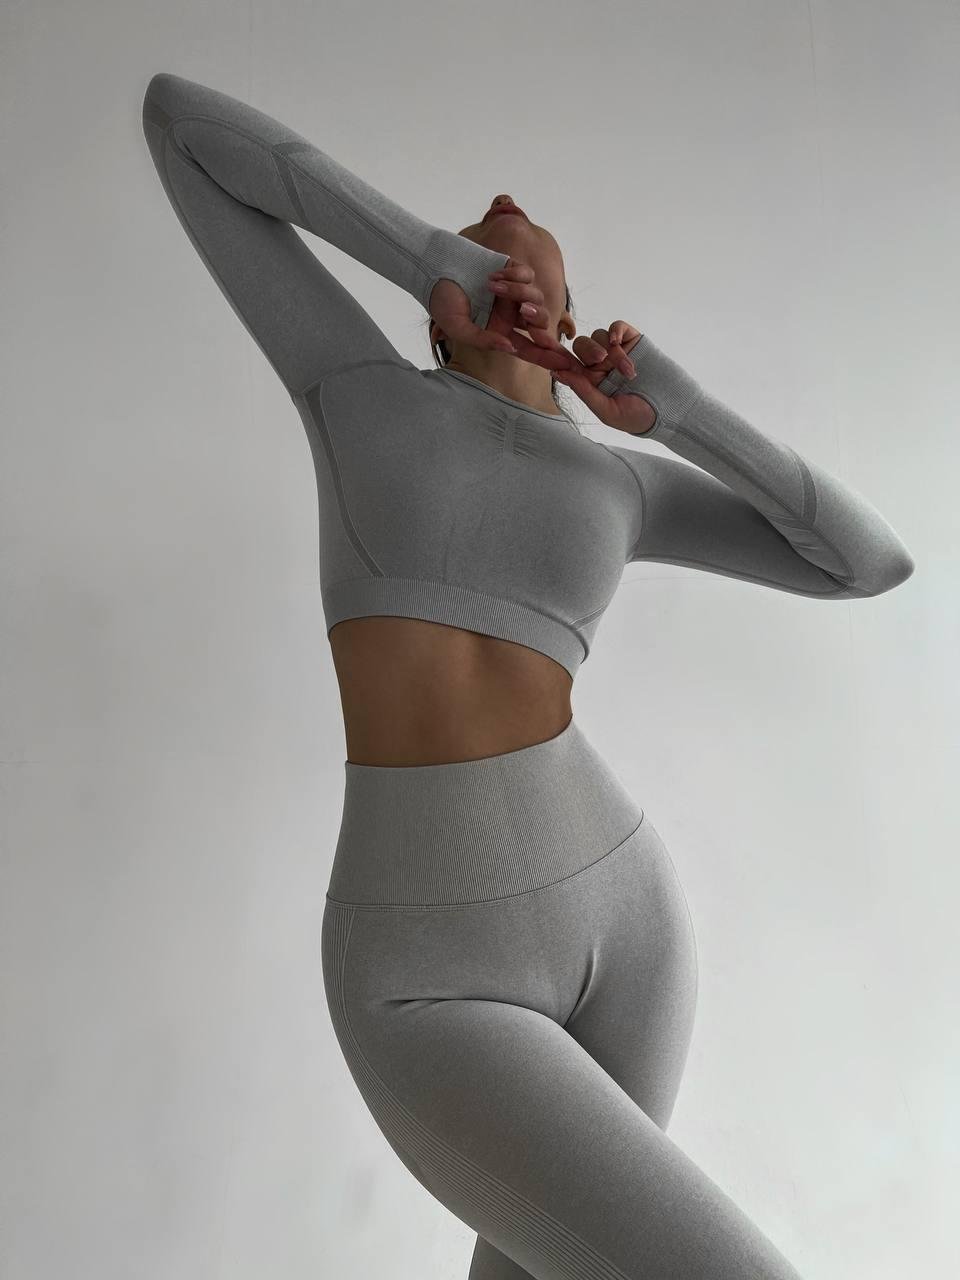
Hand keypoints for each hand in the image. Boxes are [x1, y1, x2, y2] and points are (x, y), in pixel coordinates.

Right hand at [430, 259, 582, 372]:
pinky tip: (492, 275)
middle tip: (526, 314)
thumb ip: (483, 340)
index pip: (529, 347)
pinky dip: (513, 275)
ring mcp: (514, 291)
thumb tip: (511, 348)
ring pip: (536, 297)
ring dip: (517, 292)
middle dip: (539, 321)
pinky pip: (527, 274)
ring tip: (491, 287)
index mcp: (500, 330)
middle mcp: (511, 312)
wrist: (434, 267)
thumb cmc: (442, 300)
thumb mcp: (458, 328)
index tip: (565, 365)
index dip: (547, 356)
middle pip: (541, 322)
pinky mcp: (512, 268)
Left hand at [553, 323, 656, 433]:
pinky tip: (617, 342)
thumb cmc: (636, 417)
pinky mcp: (632, 340)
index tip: (555, 356)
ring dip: (612, 352)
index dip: (560, 358)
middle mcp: (600, 364)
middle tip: (601, 361)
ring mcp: (615, 351)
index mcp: (590, 381)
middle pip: (582, 346)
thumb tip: (558, 373)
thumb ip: (583, 391)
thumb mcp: (606, 410)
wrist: (669, 409)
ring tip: (629, 371)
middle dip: (588, 351)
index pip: (569, 364)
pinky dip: (615, 331)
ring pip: (599, 336)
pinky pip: (616, 327)